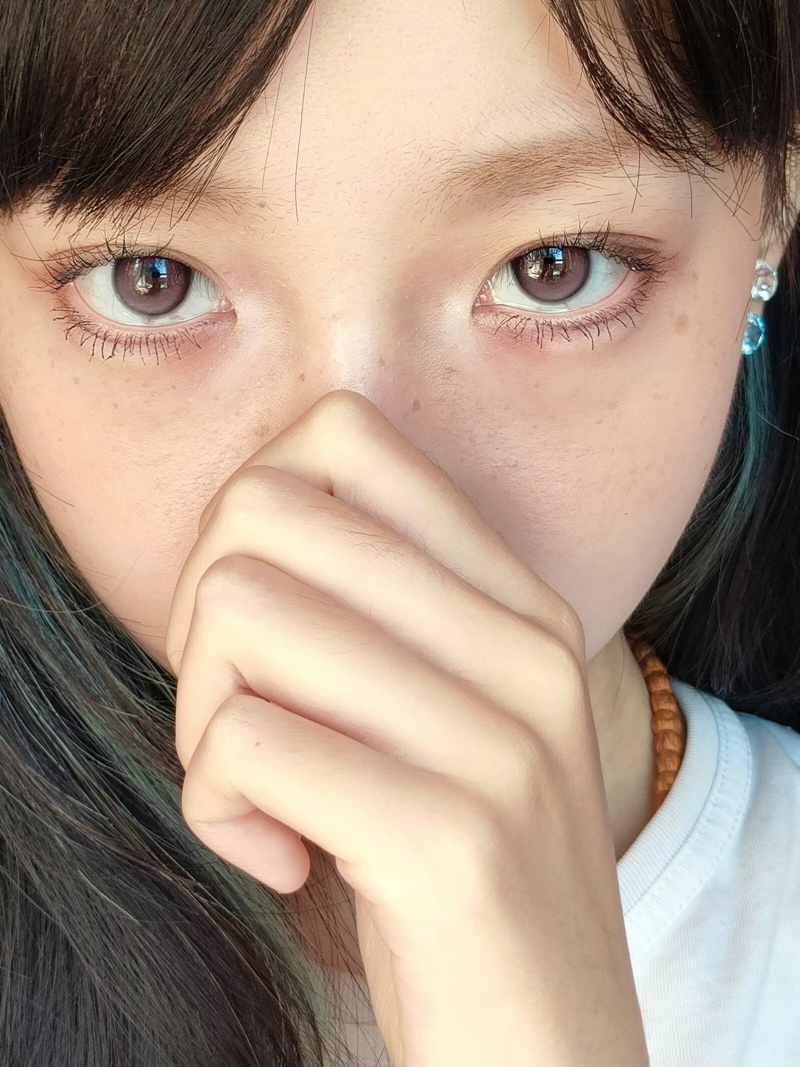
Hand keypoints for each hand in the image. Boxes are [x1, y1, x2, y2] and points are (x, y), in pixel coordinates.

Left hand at [165, 389, 649, 1066]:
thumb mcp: (448, 714)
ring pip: (237, 614)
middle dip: (202, 621)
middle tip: (240, 712)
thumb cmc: (460, 866)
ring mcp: (497, 739)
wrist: (550, 1042)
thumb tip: (243, 527)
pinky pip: (242, 743)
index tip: (265, 620)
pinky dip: (220, 806)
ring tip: (258, 792)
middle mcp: (522, 646)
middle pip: (260, 514)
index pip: (343, 436)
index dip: (251, 516)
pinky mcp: (450, 838)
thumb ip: (374, 613)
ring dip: (202, 720)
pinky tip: (282, 858)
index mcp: (519, 600)